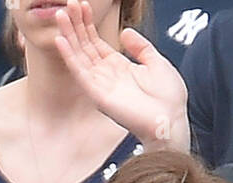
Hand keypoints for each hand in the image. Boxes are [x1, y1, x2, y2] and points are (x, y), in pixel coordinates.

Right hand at [55, 0, 189, 149]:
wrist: (171, 120)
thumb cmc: (169, 98)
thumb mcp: (157, 62)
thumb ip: (140, 47)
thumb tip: (125, 32)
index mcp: (119, 67)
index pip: (96, 42)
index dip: (88, 24)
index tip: (82, 5)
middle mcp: (107, 76)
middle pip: (85, 46)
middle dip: (77, 24)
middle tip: (69, 3)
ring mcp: (101, 85)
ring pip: (79, 56)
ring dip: (69, 35)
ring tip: (61, 14)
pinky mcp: (98, 95)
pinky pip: (80, 73)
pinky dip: (69, 56)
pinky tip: (61, 40)